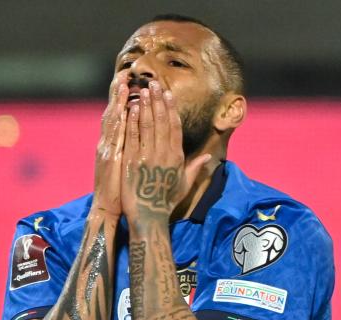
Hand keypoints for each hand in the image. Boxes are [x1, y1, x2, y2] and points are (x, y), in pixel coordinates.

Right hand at [92, 79, 128, 220]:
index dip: (124, 99)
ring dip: (117, 100)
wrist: (108, 208)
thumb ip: (133, 151)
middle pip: (114, 112)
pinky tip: (123, 108)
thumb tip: (142, 138)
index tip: (131, 81)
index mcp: (115, 145)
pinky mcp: (109, 158)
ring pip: (113, 120)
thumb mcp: (128, 168)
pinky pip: (115, 137)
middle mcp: (108, 143)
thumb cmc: (122, 191)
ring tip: (123, 82)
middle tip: (125, 73)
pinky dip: (118, 122)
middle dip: (118, 93)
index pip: (120, 117)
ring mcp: (107, 149)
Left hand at [121, 81, 211, 225]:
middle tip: (153, 83)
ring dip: (146, 105)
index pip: (175, 127)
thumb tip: (208, 159)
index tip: (168, 94)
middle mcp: (164, 154)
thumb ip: (195, 168)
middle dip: (158, 100)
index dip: (171, 109)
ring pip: (148, 125)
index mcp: (177, 158)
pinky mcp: (132, 160)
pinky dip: (133, 120)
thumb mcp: (185, 185)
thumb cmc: (166, 201)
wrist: (149, 216)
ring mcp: (148, 156)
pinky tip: (132, 107)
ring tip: (143, 89)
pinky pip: (134, 136)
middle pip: (162, 121)